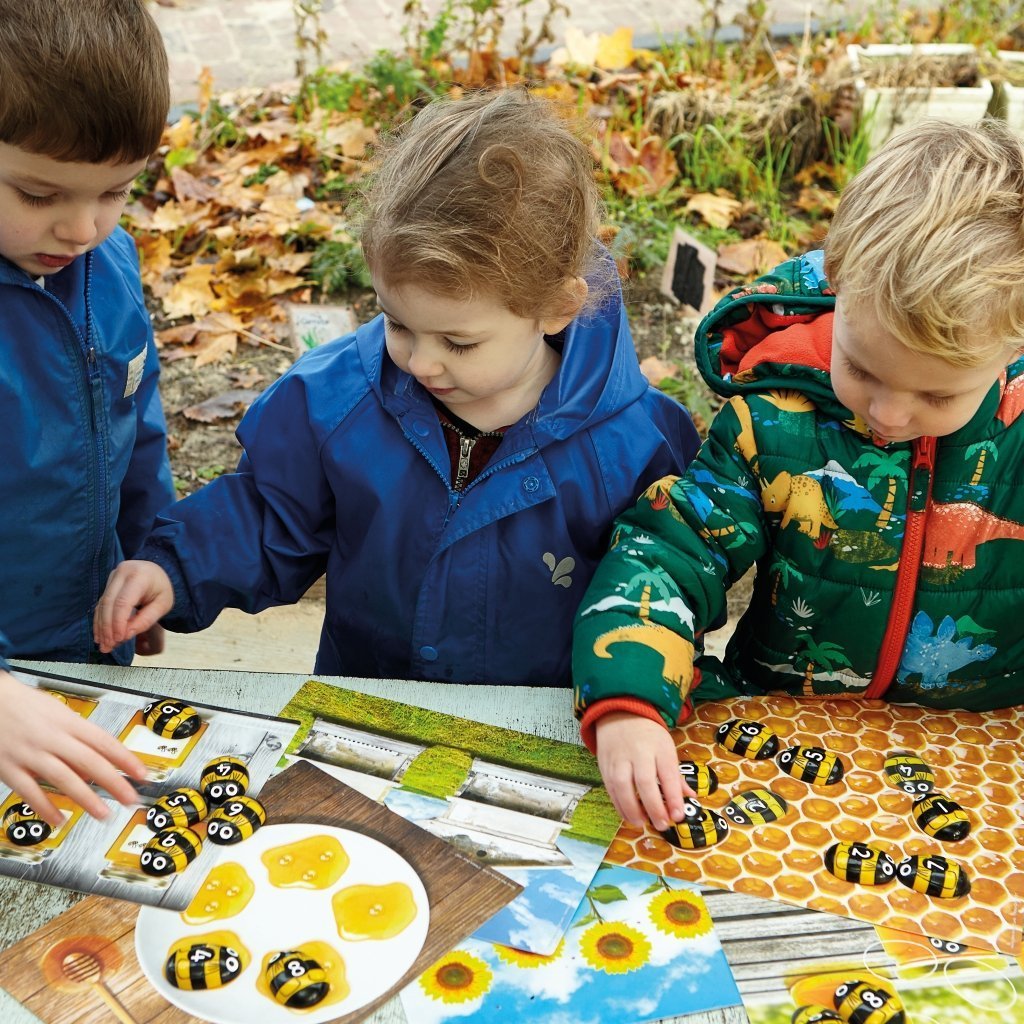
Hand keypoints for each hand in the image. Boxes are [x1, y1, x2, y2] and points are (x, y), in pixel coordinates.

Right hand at [0, 672, 145, 824]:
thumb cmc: (25, 704)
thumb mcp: (59, 713)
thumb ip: (78, 739)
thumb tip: (94, 767)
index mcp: (68, 722)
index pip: (104, 742)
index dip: (126, 759)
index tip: (142, 774)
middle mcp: (52, 737)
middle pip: (89, 761)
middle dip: (113, 782)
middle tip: (130, 799)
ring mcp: (30, 753)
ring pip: (63, 778)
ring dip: (85, 798)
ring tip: (103, 814)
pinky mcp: (9, 767)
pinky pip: (29, 790)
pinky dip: (45, 807)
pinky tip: (58, 819)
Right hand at [94, 560, 173, 653]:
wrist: (157, 573)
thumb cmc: (161, 589)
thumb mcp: (162, 605)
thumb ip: (145, 620)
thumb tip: (125, 635)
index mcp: (139, 575)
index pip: (123, 602)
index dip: (118, 622)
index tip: (118, 640)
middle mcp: (122, 572)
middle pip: (109, 603)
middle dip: (107, 627)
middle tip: (108, 647)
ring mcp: (113, 577)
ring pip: (102, 604)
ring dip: (101, 627)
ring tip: (104, 645)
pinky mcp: (108, 583)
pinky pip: (101, 604)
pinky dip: (100, 621)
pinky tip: (100, 635)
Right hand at [594, 712, 694, 830]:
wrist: (620, 714)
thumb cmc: (648, 735)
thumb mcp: (667, 749)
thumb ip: (676, 776)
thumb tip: (690, 797)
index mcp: (659, 748)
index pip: (668, 775)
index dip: (673, 798)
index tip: (678, 816)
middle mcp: (638, 753)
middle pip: (645, 783)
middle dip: (654, 807)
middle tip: (662, 824)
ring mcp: (619, 759)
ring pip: (623, 787)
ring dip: (633, 810)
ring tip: (642, 823)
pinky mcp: (605, 765)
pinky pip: (610, 788)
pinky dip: (619, 805)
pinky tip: (628, 815)